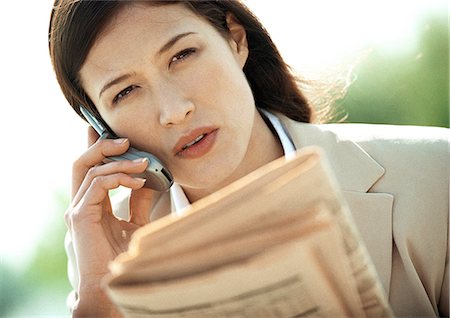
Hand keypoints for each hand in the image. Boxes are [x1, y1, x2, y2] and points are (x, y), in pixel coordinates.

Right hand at [66, 127, 153, 314]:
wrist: (114, 283)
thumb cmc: (124, 257)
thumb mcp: (137, 222)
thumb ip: (138, 201)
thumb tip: (148, 180)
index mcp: (93, 204)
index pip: (92, 169)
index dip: (99, 149)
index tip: (116, 135)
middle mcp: (81, 204)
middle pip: (83, 163)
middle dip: (102, 145)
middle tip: (126, 139)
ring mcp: (78, 209)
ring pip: (89, 170)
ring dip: (119, 162)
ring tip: (143, 162)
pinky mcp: (80, 216)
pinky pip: (97, 184)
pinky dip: (118, 177)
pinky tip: (138, 181)